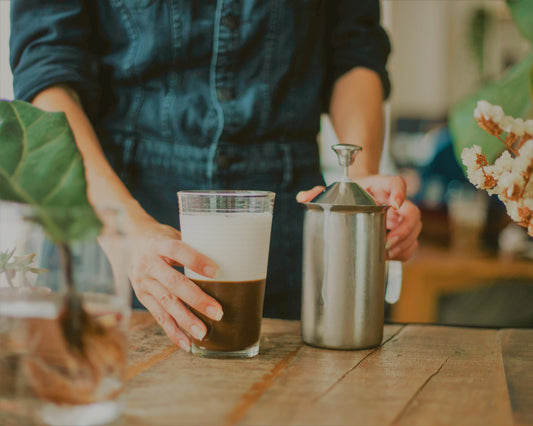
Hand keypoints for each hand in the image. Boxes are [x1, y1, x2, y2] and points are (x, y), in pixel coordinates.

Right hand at [127, 216, 222, 350]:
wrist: (127, 242)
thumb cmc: (160, 238)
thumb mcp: (172, 234)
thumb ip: (193, 245)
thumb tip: (227, 256)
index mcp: (158, 243)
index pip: (177, 250)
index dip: (196, 260)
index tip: (215, 271)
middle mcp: (148, 264)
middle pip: (173, 283)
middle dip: (196, 299)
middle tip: (217, 312)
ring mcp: (144, 282)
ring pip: (166, 303)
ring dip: (185, 320)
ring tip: (203, 333)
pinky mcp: (143, 297)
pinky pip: (159, 316)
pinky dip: (173, 331)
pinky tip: (187, 342)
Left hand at [297, 175, 421, 260]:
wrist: (357, 194)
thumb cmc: (348, 191)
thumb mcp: (334, 189)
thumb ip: (318, 192)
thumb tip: (302, 198)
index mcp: (381, 186)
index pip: (397, 182)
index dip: (400, 192)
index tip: (394, 204)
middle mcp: (395, 200)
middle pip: (412, 211)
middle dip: (403, 230)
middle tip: (387, 242)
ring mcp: (401, 216)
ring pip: (415, 229)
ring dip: (404, 243)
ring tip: (387, 253)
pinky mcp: (401, 230)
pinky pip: (412, 242)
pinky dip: (405, 252)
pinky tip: (390, 257)